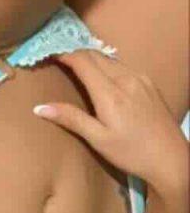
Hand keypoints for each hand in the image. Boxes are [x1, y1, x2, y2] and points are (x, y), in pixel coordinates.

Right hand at [32, 50, 187, 195]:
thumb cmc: (132, 153)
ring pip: (110, 59)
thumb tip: (40, 107)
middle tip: (59, 57)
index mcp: (110, 93)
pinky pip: (123, 66)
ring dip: (92, 58)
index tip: (50, 53)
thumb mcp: (98, 139)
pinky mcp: (150, 84)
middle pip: (96, 55)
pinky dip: (108, 66)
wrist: (170, 159)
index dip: (64, 54)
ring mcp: (141, 79)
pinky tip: (103, 77)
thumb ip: (71, 119)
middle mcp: (126, 79)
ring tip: (78, 65)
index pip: (83, 61)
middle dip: (76, 53)